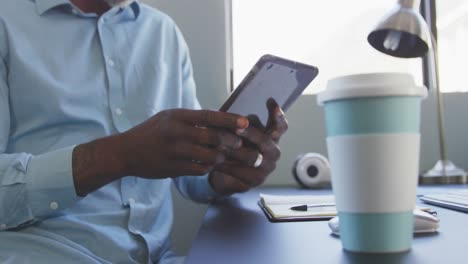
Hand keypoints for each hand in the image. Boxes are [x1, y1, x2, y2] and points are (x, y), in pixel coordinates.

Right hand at [120, 109, 248, 178]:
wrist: (125, 152)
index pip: (210, 116)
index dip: (230, 120)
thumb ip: (192, 119)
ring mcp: (175, 152)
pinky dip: (208, 168)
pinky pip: (200, 170)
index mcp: (177, 116)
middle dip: (232, 142)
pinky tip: (208, 166)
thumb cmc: (151, 132)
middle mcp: (177, 132)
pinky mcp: (173, 168)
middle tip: (240, 145)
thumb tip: (220, 120)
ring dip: (221, 157)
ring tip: (223, 156)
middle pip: (214, 137)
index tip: (245, 123)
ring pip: (210, 156)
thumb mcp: (169, 118)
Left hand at [209, 99, 287, 194]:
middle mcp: (273, 153)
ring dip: (234, 150)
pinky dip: (226, 165)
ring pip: (252, 158)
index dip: (277, 115)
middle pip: (265, 140)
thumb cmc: (236, 146)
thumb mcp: (241, 132)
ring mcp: (265, 169)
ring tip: (219, 144)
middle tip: (237, 128)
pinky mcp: (254, 182)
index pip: (280, 126)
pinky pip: (239, 173)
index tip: (270, 101)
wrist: (228, 175)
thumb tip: (238, 119)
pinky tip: (214, 161)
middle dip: (251, 133)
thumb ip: (243, 124)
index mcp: (273, 138)